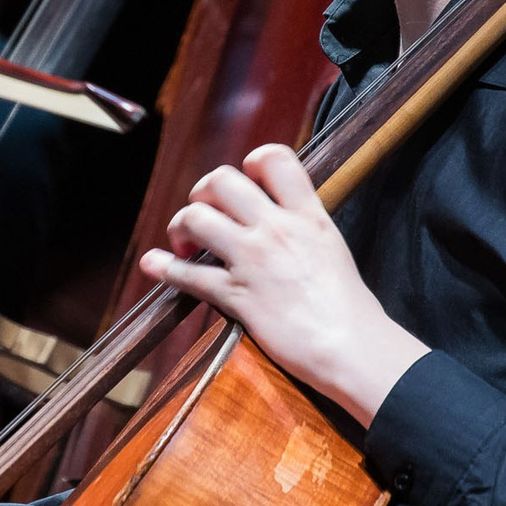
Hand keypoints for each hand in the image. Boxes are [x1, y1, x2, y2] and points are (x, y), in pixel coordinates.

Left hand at [138, 143, 427, 421]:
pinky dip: (163, 268)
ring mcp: (254, 260)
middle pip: (222, 181)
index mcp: (307, 215)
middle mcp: (277, 229)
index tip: (244, 183)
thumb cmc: (348, 307)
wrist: (352, 347)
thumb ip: (304, 227)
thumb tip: (282, 219)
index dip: (250, 163)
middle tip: (204, 213)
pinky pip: (188, 274)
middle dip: (203, 192)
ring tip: (185, 244)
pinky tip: (154, 264)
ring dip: (181, 226)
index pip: (274, 159)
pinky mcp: (237, 295)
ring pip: (197, 218)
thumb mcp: (332, 248)